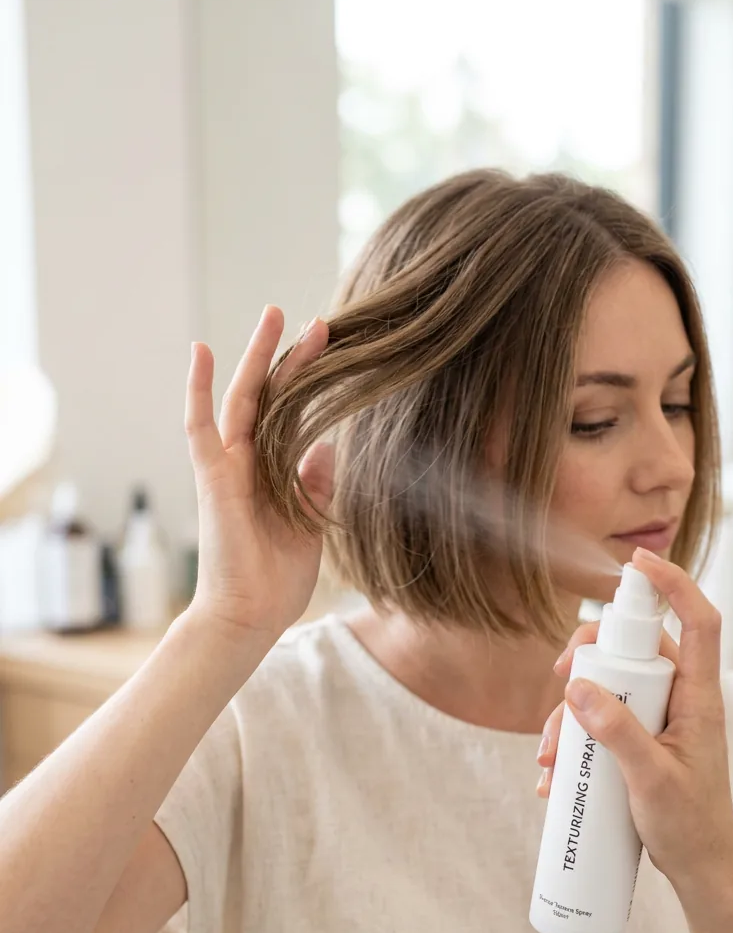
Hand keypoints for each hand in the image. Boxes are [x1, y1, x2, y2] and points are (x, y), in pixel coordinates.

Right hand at [185, 306, 333, 646]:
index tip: (335, 349)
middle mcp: (248, 461)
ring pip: (241, 398)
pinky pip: (200, 426)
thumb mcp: (311, 519)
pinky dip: (197, 388)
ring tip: (275, 316)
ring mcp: (227, 466)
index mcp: (273, 471)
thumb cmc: (277, 578)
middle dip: (291, 357)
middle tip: (316, 321)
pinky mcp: (211, 477)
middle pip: (271, 396)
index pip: (293, 413)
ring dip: (257, 357)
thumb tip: (328, 443)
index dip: (312, 381)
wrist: (251, 616)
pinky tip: (201, 351)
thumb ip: (315, 480)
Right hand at [536, 549, 732, 889]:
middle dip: (588, 660)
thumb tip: (578, 686)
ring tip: (548, 755)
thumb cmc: (690, 826)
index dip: (674, 584)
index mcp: (699, 698)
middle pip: (635, 650)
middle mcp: (681, 700)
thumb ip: (617, 731)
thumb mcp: (651, 779)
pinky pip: (603, 721)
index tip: (636, 562)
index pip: (698, 621)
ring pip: (610, 688)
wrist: (700, 871)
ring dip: (571, 713)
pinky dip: (575, 740)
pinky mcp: (641, 741)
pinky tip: (553, 775)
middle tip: (557, 678)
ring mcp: (660, 720)